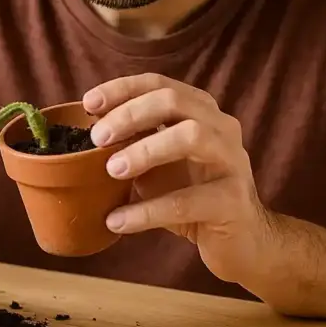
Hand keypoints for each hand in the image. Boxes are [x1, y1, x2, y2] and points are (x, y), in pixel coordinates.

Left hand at [83, 73, 273, 283]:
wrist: (241, 242)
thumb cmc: (192, 197)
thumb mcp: (158, 166)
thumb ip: (132, 144)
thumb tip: (83, 135)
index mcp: (201, 112)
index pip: (160, 85)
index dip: (122, 89)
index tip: (89, 104)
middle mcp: (221, 127)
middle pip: (174, 101)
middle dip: (130, 114)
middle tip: (96, 138)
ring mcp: (232, 161)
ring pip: (191, 136)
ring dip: (145, 150)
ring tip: (110, 171)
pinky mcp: (233, 201)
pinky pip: (187, 202)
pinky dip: (146, 211)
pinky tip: (117, 221)